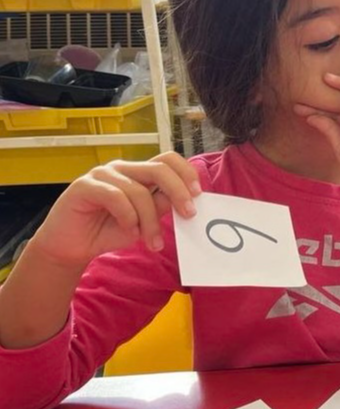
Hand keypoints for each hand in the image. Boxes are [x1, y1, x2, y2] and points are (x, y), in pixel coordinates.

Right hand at [29, 152, 201, 269]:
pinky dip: (128, 217)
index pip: (168, 160)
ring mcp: (102, 174)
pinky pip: (116, 197)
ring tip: (151, 242)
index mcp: (138, 173)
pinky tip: (130, 232)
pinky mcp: (84, 185)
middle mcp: (122, 169)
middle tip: (188, 214)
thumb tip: (188, 199)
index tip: (198, 195)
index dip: (186, 174)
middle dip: (179, 192)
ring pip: (139, 191)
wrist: (71, 248)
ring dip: (150, 221)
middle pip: (159, 169)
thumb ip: (161, 206)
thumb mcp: (144, 221)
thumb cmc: (108, 232)